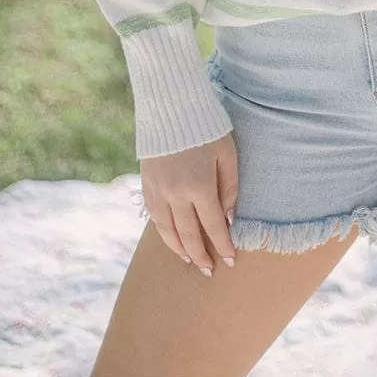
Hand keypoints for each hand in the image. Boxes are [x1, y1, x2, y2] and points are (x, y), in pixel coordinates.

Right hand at [139, 132, 237, 275]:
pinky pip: (154, 216)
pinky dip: (163, 231)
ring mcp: (158, 190)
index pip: (213, 226)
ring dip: (179, 248)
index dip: (222, 245)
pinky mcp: (146, 183)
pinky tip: (170, 238)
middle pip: (188, 234)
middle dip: (200, 256)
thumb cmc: (207, 127)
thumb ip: (229, 187)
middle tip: (209, 271)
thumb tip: (228, 217)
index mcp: (200, 186)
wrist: (172, 106)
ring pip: (167, 230)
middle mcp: (176, 193)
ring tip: (189, 260)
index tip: (230, 260)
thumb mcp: (227, 153)